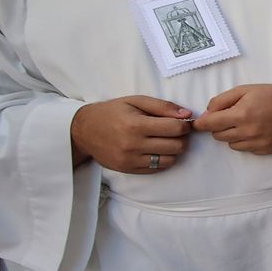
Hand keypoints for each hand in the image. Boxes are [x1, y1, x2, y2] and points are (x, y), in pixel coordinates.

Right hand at [69, 96, 192, 172]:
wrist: (84, 130)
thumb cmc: (112, 112)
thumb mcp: (136, 101)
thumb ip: (163, 106)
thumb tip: (187, 114)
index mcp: (136, 125)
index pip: (175, 128)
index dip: (185, 124)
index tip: (183, 122)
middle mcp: (133, 145)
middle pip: (176, 146)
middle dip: (182, 138)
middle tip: (176, 131)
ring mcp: (130, 160)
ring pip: (169, 160)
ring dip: (174, 150)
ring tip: (166, 140)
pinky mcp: (128, 169)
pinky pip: (157, 169)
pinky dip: (163, 159)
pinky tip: (156, 149)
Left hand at [194, 84, 271, 153]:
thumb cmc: (270, 94)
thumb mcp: (244, 90)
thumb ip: (221, 101)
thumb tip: (206, 115)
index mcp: (241, 114)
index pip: (210, 125)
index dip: (201, 123)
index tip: (199, 123)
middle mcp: (248, 131)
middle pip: (218, 136)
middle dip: (219, 126)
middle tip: (230, 117)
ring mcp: (257, 143)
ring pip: (230, 144)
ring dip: (232, 135)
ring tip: (245, 123)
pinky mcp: (265, 150)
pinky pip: (245, 149)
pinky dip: (246, 141)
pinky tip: (255, 131)